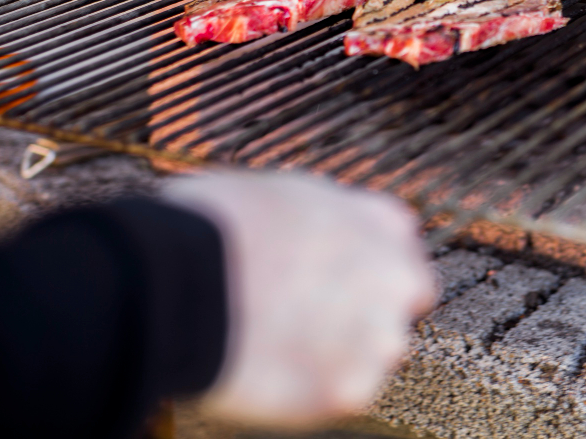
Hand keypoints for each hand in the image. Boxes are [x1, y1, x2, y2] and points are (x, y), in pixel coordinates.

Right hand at [162, 172, 434, 427]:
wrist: (182, 279)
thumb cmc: (214, 224)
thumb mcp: (280, 191)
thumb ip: (319, 216)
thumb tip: (307, 229)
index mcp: (380, 221)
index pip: (403, 249)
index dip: (368, 266)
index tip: (339, 278)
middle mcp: (395, 277)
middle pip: (403, 304)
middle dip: (370, 312)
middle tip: (314, 319)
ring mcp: (378, 337)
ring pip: (375, 356)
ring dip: (341, 354)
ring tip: (282, 345)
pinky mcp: (350, 389)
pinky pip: (341, 395)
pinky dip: (311, 390)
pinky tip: (271, 370)